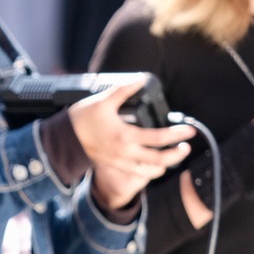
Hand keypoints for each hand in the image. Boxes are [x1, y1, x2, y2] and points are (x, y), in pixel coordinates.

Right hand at [67, 78, 193, 207]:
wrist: (64, 138)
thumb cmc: (82, 119)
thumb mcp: (103, 100)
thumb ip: (124, 90)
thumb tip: (141, 80)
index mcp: (125, 136)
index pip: (158, 138)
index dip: (177, 135)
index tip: (189, 131)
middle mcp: (125, 153)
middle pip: (158, 160)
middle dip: (175, 156)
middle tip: (185, 148)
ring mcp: (119, 162)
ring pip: (148, 171)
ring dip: (164, 166)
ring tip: (173, 158)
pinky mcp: (114, 165)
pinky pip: (136, 174)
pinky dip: (149, 172)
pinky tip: (153, 166)